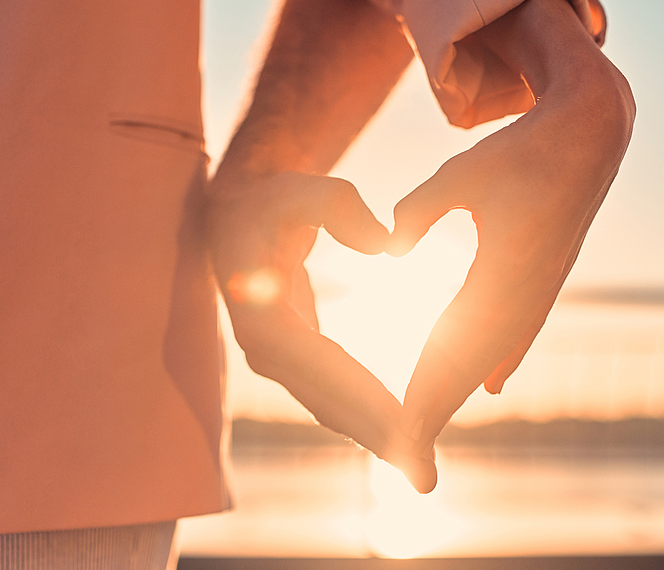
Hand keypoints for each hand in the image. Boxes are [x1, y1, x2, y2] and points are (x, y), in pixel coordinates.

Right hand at [206, 171, 436, 491]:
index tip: (404, 431)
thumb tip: (386, 246)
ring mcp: (280, 358)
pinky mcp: (297, 357)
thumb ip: (340, 208)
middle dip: (377, 438)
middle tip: (424, 475)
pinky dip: (367, 416)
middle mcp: (267, 349)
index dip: (361, 400)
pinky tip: (401, 436)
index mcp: (262, 316)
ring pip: (332, 407)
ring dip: (375, 438)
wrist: (239, 214)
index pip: (319, 367)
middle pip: (328, 402)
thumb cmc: (272, 201)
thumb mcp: (301, 189)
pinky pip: (335, 393)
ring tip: (420, 469)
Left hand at [389, 0, 634, 470]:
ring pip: (494, 355)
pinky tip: (491, 386)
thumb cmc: (522, 150)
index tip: (403, 434)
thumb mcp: (461, 175)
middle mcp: (526, 294)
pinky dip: (494, 363)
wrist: (591, 136)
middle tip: (407, 455)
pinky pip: (514, 335)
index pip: (456, 351)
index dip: (428, 394)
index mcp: (505, 273)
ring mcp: (539, 291)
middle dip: (437, 408)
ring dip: (460, 389)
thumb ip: (419, 212)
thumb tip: (389, 249)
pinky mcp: (544, 282)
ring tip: (432, 424)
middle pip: (473, 366)